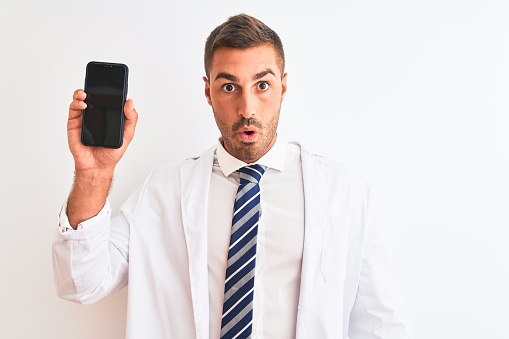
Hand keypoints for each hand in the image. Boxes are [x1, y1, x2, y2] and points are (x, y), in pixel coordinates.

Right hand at [66, 89, 137, 227]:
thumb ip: (131, 119)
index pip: (108, 98)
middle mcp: (96, 114)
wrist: (97, 166)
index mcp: (108, 115)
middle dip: (93, 88)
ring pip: (80, 99)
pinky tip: (83, 105)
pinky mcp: (74, 123)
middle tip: (96, 85)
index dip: (109, 89)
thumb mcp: (127, 135)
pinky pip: (73, 109)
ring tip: (85, 94)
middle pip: (93, 96)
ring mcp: (84, 118)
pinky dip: (76, 104)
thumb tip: (130, 102)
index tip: (112, 81)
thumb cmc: (111, 152)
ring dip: (81, 93)